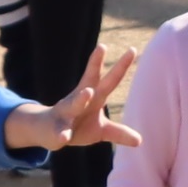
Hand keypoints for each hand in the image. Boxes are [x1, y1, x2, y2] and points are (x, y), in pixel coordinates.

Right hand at [18, 46, 138, 155]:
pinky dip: (61, 134)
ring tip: (88, 92)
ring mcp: (66, 113)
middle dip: (95, 63)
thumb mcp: (102, 130)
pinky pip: (59, 132)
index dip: (121, 66)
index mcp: (94, 97)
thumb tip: (140, 141)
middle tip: (102, 46)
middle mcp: (79, 99)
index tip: (132, 50)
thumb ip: (119, 132)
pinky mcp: (56, 130)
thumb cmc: (79, 127)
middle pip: (89, 80)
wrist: (47, 132)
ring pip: (74, 103)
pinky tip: (63, 137)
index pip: (110, 80)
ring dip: (81, 98)